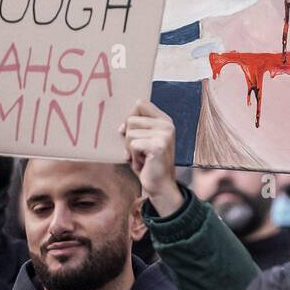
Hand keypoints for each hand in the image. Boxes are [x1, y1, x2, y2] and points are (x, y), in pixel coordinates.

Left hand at [120, 99, 181, 215]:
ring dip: (131, 149)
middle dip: (129, 138)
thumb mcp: (142, 141)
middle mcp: (167, 125)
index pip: (140, 104)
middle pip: (131, 119)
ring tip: (142, 158)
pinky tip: (143, 163)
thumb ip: (135, 129)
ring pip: (129, 133)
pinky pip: (132, 145)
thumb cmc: (149, 164)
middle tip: (140, 151)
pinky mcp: (158, 146)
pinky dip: (133, 157)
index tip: (131, 132)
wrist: (160, 185)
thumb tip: (122, 127)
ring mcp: (164, 134)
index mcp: (164, 120)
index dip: (130, 118)